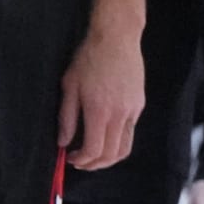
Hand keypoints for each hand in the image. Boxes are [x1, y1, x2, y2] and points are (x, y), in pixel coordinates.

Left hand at [57, 26, 143, 168]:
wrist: (116, 39)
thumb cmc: (88, 59)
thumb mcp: (69, 85)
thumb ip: (66, 117)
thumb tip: (63, 142)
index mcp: (99, 111)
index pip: (94, 150)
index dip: (82, 160)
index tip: (70, 158)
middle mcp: (120, 115)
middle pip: (112, 155)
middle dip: (95, 164)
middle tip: (80, 162)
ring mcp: (133, 111)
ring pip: (125, 148)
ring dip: (109, 158)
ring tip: (93, 155)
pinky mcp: (139, 105)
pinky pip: (130, 132)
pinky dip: (117, 141)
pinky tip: (104, 133)